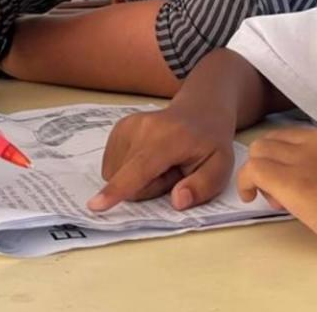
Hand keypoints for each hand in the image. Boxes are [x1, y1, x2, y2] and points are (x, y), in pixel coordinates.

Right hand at [87, 103, 235, 212]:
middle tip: (173, 172)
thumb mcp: (221, 168)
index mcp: (169, 138)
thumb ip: (202, 187)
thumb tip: (177, 201)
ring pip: (116, 174)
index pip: (141, 167)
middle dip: (148, 187)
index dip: (119, 188)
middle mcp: (142, 127)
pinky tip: (149, 159)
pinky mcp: (118, 129)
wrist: (198, 112)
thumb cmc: (209, 143)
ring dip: (138, 180)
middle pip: (127, 179)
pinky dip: (129, 170)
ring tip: (162, 165)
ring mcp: (127, 125)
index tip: (95, 205)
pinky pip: (112, 166)